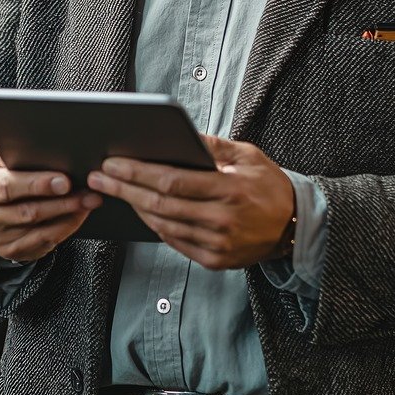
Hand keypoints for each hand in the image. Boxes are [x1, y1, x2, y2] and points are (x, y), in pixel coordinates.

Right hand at [0, 144, 101, 262]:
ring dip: (68, 215)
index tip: (63, 180)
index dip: (36, 184)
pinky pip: (45, 243)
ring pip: (40, 230)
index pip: (6, 187)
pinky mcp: (13, 252)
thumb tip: (41, 148)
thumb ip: (11, 153)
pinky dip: (66, 228)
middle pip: (27, 212)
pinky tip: (79, 215)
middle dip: (60, 202)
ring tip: (89, 201)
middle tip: (86, 192)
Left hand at [87, 134, 293, 270]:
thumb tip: (178, 133)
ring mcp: (218, 245)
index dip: (137, 172)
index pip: (172, 181)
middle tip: (98, 176)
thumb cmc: (268, 184)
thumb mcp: (247, 155)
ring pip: (163, 225)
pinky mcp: (215, 261)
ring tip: (112, 189)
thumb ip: (212, 144)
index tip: (112, 162)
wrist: (296, 226)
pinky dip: (154, 225)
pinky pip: (174, 241)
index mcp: (230, 189)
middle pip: (160, 204)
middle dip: (123, 188)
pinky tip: (139, 209)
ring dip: (133, 207)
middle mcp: (222, 220)